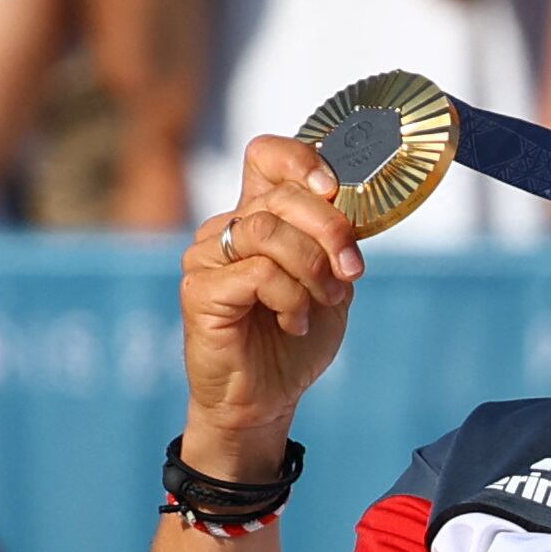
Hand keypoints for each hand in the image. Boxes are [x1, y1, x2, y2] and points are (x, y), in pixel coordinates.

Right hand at [181, 136, 366, 465]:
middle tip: (351, 270)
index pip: (265, 157)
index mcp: (259, 216)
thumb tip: (349, 204)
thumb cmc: (299, 334)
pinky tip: (295, 321)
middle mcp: (226, 229)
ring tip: (324, 300)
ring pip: (268, 232)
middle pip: (281, 197)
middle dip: (331, 231)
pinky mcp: (199, 291)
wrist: (270, 394)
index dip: (301, 160)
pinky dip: (291, 298)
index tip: (334, 188)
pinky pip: (257, 273)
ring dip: (312, 268)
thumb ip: (335, 240)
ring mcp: (206, 258)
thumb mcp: (331, 278)